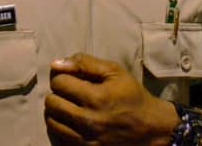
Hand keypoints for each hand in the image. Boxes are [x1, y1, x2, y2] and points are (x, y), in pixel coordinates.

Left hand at [45, 53, 177, 144]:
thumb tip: (56, 63)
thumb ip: (85, 63)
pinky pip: (59, 139)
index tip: (72, 79)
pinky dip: (60, 128)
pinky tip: (70, 122)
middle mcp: (88, 120)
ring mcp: (85, 139)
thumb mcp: (114, 71)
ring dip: (56, 112)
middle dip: (56, 94)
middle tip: (68, 93)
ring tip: (68, 107)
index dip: (62, 77)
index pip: (58, 82)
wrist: (150, 127)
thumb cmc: (132, 95)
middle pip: (51, 103)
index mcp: (95, 97)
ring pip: (51, 122)